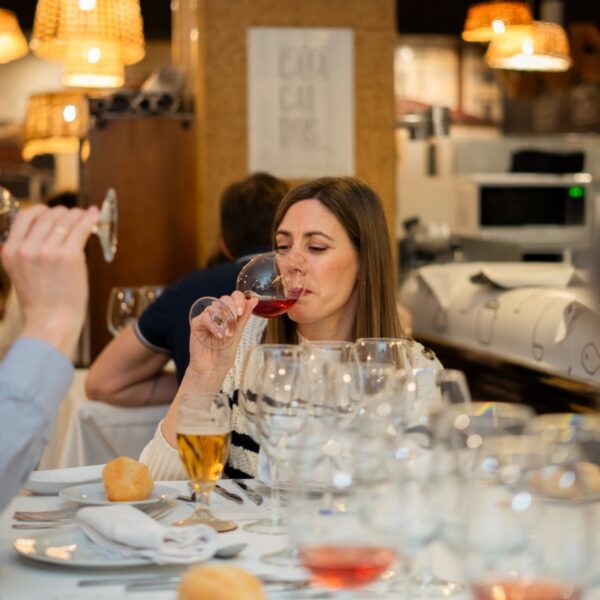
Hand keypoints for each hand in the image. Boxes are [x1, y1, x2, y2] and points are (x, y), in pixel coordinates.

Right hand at [1, 204, 98, 356]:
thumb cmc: (42, 304)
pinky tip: (95, 215)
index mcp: (10, 252)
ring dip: (78, 215)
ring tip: (86, 215)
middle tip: (74, 214)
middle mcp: (26, 249)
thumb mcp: (21, 274)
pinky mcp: (69, 256)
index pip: (24, 217)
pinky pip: (81, 230)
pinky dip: (89, 219)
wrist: (51, 323)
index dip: (41, 210)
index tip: (51, 211)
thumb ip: (26, 253)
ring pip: (65, 221)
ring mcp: (48, 251)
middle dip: (63, 213)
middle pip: (48, 217)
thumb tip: (45, 232)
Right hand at [187, 290, 257, 381]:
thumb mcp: (238, 333)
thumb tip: (254, 300)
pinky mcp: (197, 323)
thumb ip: (244, 316)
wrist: (212, 368)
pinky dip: (213, 325)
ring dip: (223, 318)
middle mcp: (218, 313)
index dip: (239, 299)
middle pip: (225, 298)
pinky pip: (205, 317)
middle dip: (232, 306)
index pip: (235, 297)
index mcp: (230, 314)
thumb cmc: (225, 353)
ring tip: (227, 333)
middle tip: (235, 317)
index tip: (242, 310)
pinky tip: (218, 335)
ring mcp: (207, 318)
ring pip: (215, 306)